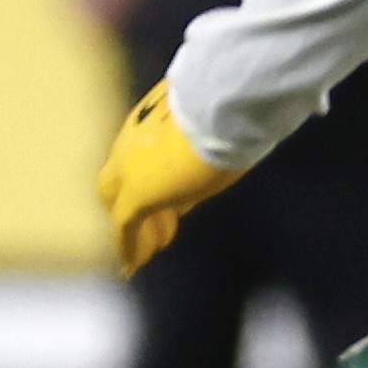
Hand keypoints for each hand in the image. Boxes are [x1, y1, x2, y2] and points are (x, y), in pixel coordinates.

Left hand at [98, 80, 243, 276]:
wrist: (221, 105)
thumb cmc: (231, 101)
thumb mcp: (224, 116)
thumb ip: (223, 130)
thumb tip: (250, 135)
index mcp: (153, 114)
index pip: (144, 152)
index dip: (156, 175)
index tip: (173, 194)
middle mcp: (132, 139)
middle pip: (117, 178)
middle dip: (136, 201)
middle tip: (162, 224)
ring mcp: (129, 168)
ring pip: (117, 205)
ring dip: (138, 229)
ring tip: (148, 252)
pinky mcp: (135, 195)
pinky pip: (124, 228)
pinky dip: (129, 246)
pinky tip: (132, 266)